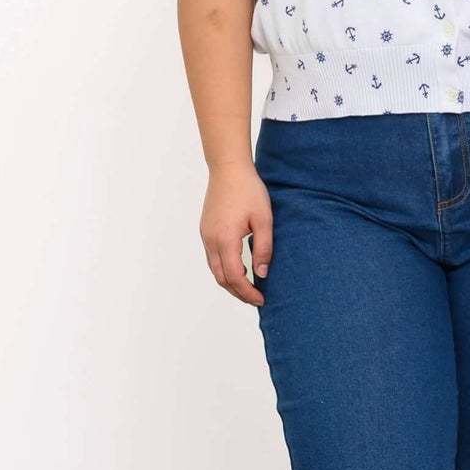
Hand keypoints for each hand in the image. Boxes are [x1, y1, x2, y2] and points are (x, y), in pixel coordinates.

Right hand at [200, 160, 272, 306]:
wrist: (228, 169)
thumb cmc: (248, 191)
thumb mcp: (264, 219)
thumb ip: (263, 248)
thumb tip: (262, 274)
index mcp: (225, 239)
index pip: (235, 277)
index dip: (247, 292)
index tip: (261, 300)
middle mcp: (211, 240)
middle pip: (221, 278)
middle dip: (238, 292)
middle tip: (255, 298)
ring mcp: (205, 235)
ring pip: (214, 269)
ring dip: (230, 282)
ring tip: (249, 286)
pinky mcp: (205, 230)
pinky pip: (212, 257)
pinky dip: (224, 268)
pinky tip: (239, 267)